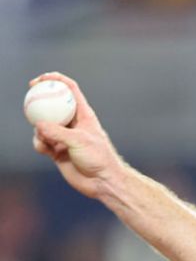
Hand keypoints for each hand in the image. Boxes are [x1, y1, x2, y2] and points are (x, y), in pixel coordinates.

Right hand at [31, 72, 125, 199]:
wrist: (102, 182)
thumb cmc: (99, 158)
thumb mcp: (79, 141)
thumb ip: (58, 132)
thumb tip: (38, 125)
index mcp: (84, 114)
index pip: (70, 90)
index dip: (56, 80)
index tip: (41, 79)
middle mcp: (73, 123)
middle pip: (53, 104)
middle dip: (39, 99)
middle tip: (28, 96)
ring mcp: (64, 136)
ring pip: (43, 125)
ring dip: (39, 130)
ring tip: (47, 141)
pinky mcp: (57, 151)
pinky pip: (41, 142)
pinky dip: (39, 144)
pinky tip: (45, 150)